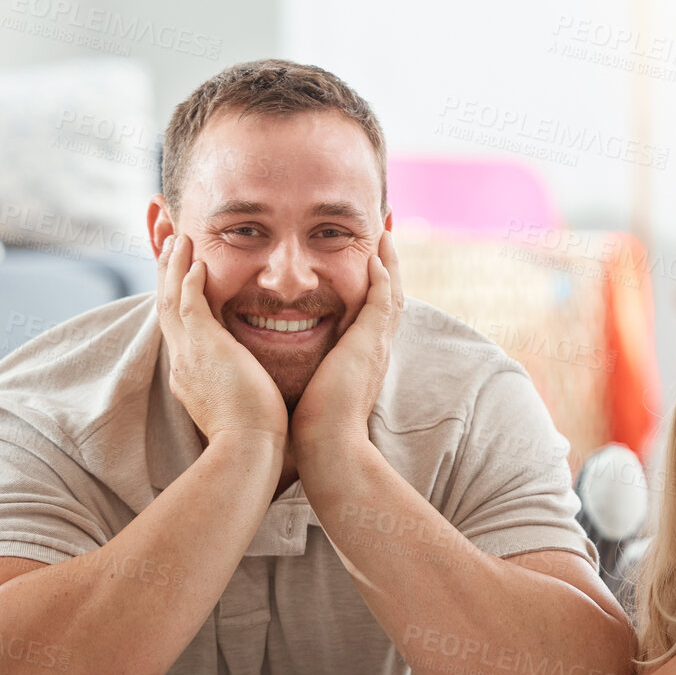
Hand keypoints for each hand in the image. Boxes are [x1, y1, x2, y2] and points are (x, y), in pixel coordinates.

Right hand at [155, 232, 286, 445]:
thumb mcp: (240, 402)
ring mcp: (189, 354)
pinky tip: (195, 261)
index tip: (181, 277)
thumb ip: (241, 383)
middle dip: (167, 275)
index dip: (177, 299)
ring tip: (179, 240)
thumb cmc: (255, 434)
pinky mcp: (203, 347)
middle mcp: (183, 361)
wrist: (248, 450)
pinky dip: (189, 280)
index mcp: (191, 375)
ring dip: (175, 268)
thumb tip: (254, 380)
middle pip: (167, 308)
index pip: (180, 328)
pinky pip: (189, 304)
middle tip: (170, 246)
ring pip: (172, 300)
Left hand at [291, 231, 402, 460]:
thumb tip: (283, 361)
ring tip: (385, 231)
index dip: (372, 285)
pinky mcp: (371, 342)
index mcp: (361, 356)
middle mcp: (375, 346)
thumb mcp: (312, 385)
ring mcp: (377, 343)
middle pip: (390, 295)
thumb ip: (308, 368)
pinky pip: (383, 299)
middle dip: (389, 265)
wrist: (327, 443)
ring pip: (392, 291)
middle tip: (386, 235)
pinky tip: (376, 253)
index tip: (368, 261)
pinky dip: (384, 275)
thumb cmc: (313, 425)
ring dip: (390, 260)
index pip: (371, 311)